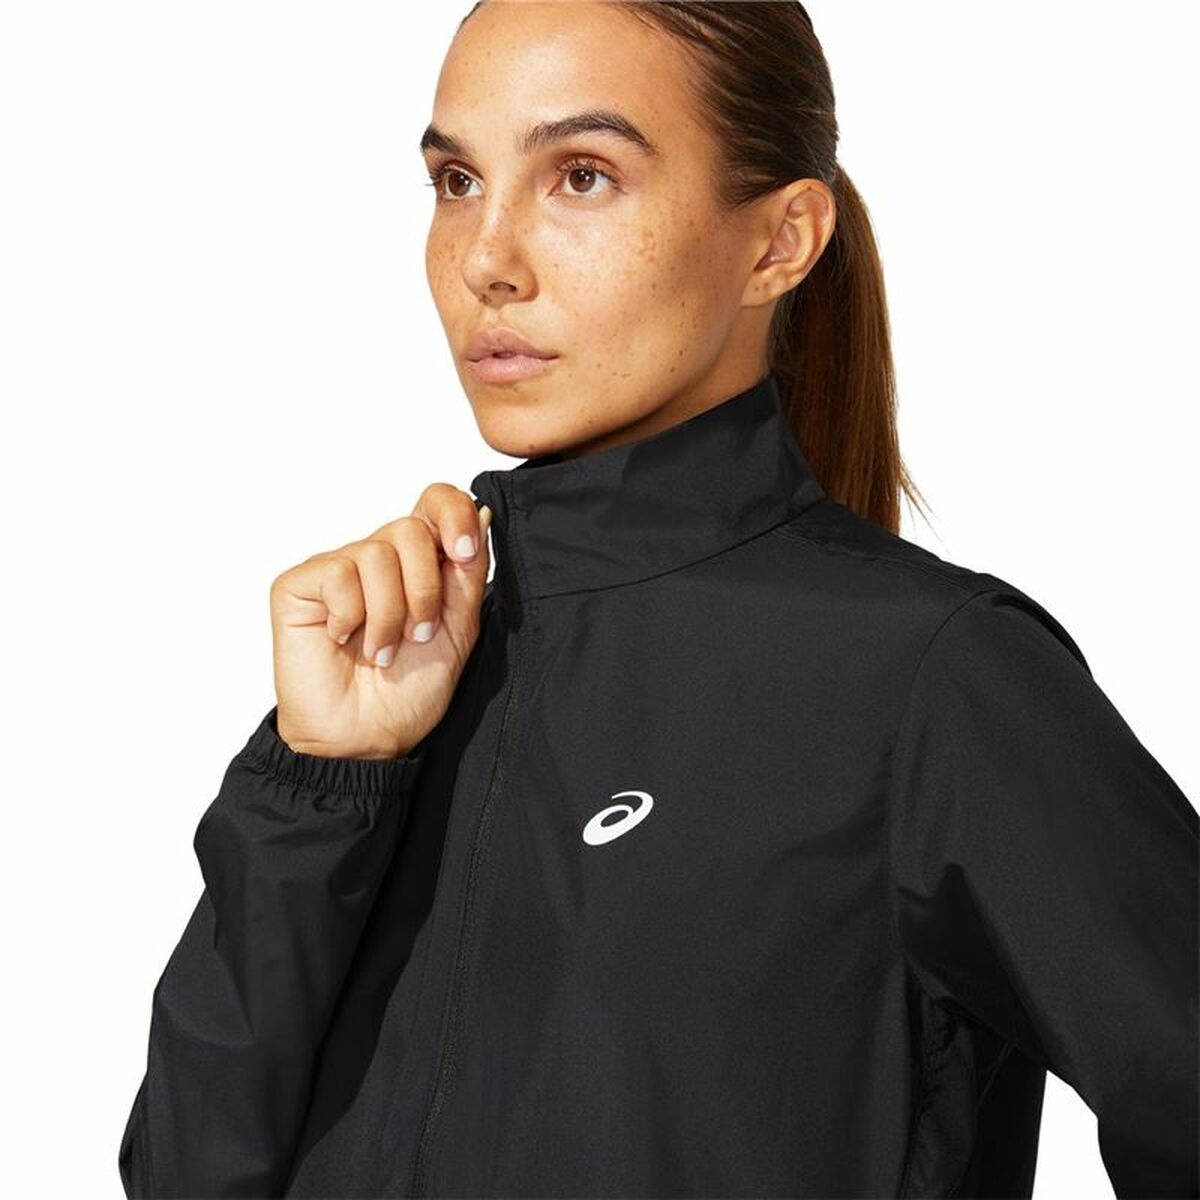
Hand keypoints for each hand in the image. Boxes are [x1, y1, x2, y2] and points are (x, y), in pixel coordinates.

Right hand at [269, 484, 492, 758]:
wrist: (368, 739)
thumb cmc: (409, 691)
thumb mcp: (459, 629)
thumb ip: (469, 573)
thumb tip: (484, 513)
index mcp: (420, 563)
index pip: (436, 502)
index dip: (454, 514)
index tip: (464, 553)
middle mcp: (378, 557)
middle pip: (411, 528)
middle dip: (425, 590)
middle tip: (417, 634)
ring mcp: (337, 568)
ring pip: (378, 554)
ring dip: (389, 615)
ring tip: (380, 651)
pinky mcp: (298, 585)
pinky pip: (338, 574)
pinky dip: (351, 617)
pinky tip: (343, 641)